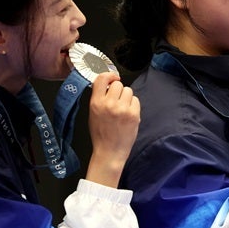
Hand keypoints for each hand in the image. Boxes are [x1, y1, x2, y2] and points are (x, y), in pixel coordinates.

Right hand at [84, 72, 140, 186]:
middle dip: (118, 90)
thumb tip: (107, 85)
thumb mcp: (93, 114)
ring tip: (122, 108)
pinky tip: (128, 114)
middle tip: (117, 100)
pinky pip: (136, 100)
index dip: (109, 76)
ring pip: (128, 90)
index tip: (113, 78)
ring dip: (126, 97)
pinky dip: (133, 105)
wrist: (109, 151)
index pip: (101, 79)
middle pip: (118, 84)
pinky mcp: (134, 114)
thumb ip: (99, 98)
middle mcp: (109, 104)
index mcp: (96, 103)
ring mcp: (122, 109)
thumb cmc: (101, 134)